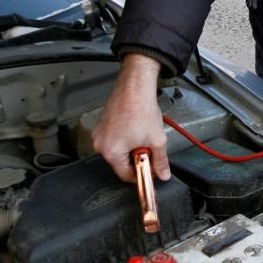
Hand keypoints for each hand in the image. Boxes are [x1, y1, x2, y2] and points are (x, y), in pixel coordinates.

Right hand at [93, 53, 171, 182]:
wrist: (135, 86)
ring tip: (144, 134)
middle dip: (138, 159)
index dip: (142, 175)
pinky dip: (126, 138)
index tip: (152, 171)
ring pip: (118, 150)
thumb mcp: (156, 140)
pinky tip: (137, 128)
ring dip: (133, 147)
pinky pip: (115, 138)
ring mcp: (99, 133)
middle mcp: (100, 144)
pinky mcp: (102, 124)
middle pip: (121, 162)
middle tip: (151, 149)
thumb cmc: (141, 110)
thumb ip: (160, 161)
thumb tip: (163, 174)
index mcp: (110, 152)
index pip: (125, 175)